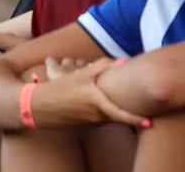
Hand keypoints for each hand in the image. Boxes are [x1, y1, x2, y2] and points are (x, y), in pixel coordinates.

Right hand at [29, 58, 147, 127]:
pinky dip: (100, 114)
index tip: (150, 122)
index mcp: (97, 104)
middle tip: (135, 108)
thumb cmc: (58, 90)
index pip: (122, 115)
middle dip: (127, 114)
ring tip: (107, 101)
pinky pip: (97, 120)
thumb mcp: (78, 76)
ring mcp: (90, 124)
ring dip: (111, 111)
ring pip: (107, 118)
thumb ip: (100, 67)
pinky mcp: (83, 127)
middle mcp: (97, 116)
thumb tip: (121, 61)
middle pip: (117, 116)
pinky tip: (89, 105)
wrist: (37, 108)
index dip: (137, 119)